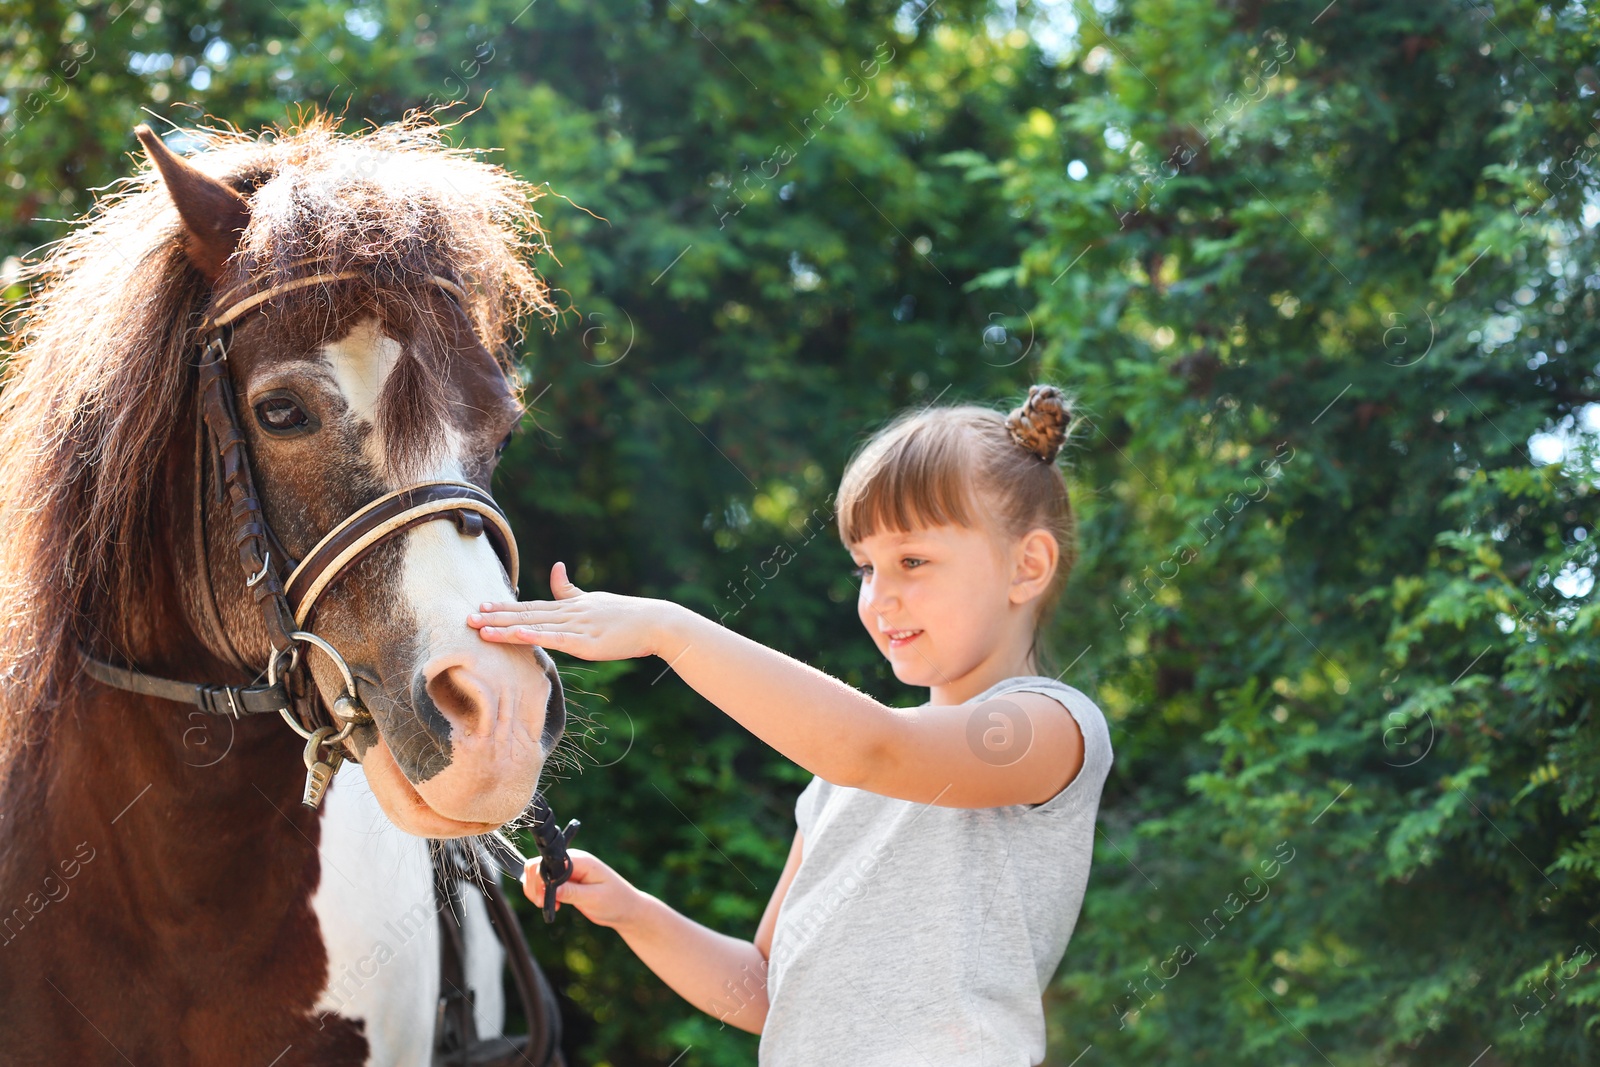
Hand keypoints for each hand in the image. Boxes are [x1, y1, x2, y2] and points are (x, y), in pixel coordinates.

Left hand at [469, 561, 680, 660]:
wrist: (655, 622)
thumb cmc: (627, 614)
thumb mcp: (595, 599)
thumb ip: (570, 588)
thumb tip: (555, 565)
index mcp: (571, 605)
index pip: (531, 605)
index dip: (505, 606)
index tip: (480, 605)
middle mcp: (569, 613)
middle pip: (526, 614)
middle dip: (495, 617)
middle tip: (467, 618)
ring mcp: (577, 627)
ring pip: (534, 626)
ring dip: (505, 628)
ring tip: (479, 629)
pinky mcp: (586, 642)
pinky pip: (553, 639)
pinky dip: (531, 636)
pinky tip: (513, 636)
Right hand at [523, 848, 642, 928]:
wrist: (626, 909)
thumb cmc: (616, 902)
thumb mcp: (595, 898)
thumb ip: (573, 892)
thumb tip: (551, 888)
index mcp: (580, 861)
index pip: (549, 861)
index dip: (540, 878)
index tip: (543, 898)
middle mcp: (572, 863)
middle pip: (538, 865)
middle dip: (534, 885)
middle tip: (542, 904)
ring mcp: (568, 872)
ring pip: (538, 874)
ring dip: (536, 890)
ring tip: (547, 906)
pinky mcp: (567, 882)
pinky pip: (545, 883)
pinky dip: (542, 894)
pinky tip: (553, 906)